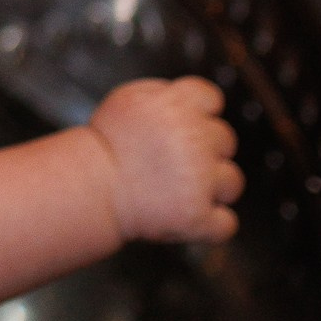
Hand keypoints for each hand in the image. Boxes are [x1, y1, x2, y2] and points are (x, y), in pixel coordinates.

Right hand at [90, 77, 241, 244]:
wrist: (88, 189)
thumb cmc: (105, 147)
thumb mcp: (127, 101)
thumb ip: (165, 95)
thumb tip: (197, 101)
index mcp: (177, 105)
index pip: (211, 98)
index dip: (203, 113)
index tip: (187, 126)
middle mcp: (195, 139)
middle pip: (226, 141)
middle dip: (207, 152)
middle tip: (175, 163)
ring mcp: (200, 179)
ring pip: (232, 182)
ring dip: (213, 188)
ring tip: (180, 192)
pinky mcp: (198, 216)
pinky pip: (226, 223)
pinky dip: (211, 224)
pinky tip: (188, 217)